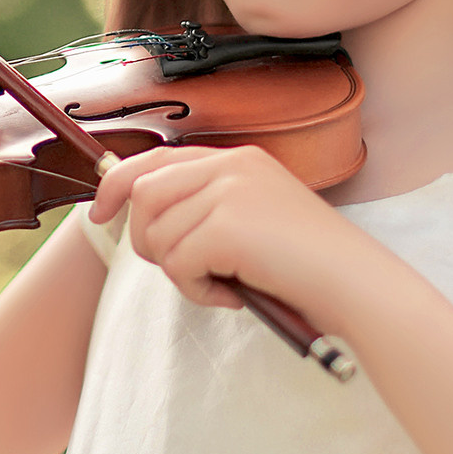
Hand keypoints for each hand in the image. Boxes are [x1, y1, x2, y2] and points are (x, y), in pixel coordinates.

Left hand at [85, 144, 360, 315]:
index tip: (98, 214)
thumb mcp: (254, 219)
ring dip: (180, 272)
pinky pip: (177, 264)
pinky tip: (233, 294)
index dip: (116, 185)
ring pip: (157, 234)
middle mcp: (231, 165)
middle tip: (185, 269)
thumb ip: (208, 207)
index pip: (155, 159)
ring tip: (223, 283)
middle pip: (143, 194)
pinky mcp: (228, 226)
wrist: (354, 284)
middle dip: (147, 239)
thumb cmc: (306, 266)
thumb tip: (141, 216)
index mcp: (238, 159)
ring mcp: (230, 192)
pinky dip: (197, 290)